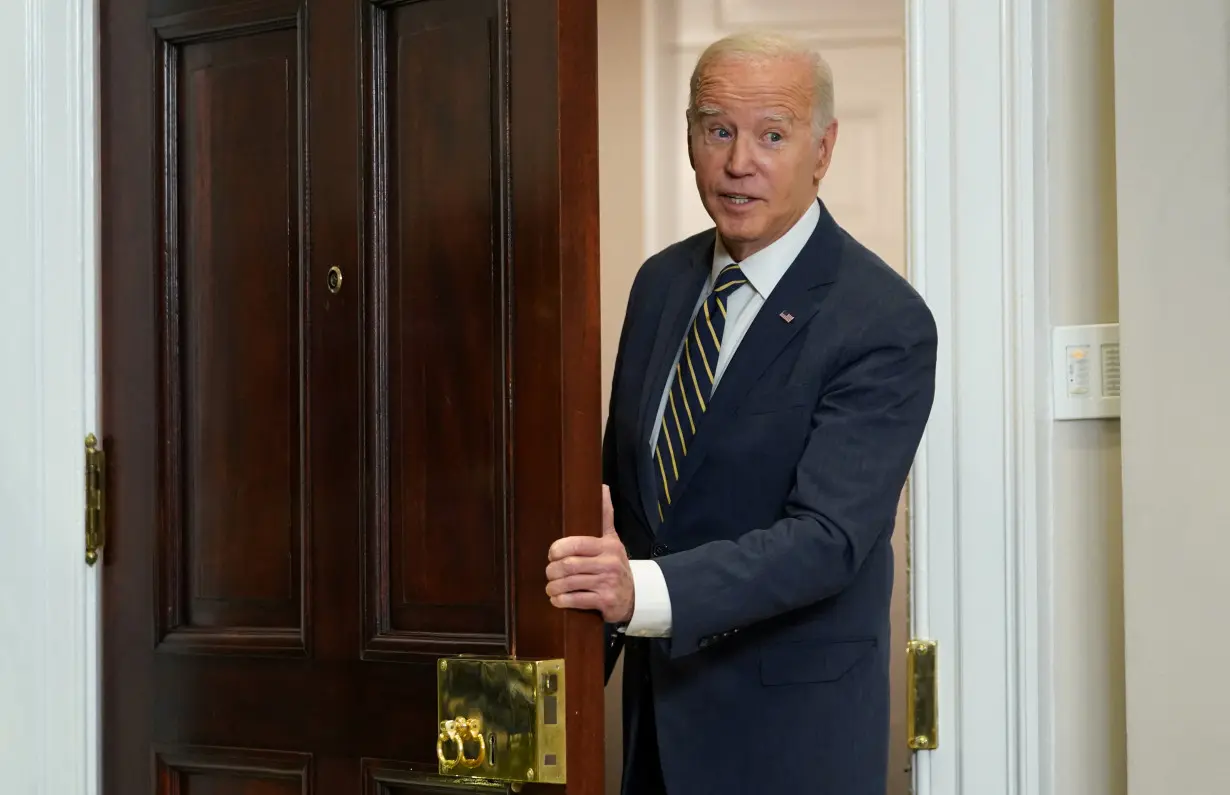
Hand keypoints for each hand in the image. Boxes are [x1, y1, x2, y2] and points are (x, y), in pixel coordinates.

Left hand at [544, 485, 634, 622]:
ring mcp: (608, 583)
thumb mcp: (612, 540)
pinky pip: (576, 600)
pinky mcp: (606, 601)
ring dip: (554, 587)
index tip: (551, 554)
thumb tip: (602, 487)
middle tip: (549, 573)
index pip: (577, 544)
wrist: (635, 596)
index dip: (558, 549)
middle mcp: (610, 564)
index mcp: (608, 546)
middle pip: (569, 565)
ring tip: (551, 588)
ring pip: (570, 583)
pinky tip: (558, 599)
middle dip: (552, 570)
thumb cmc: (615, 565)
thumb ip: (605, 516)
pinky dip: (562, 600)